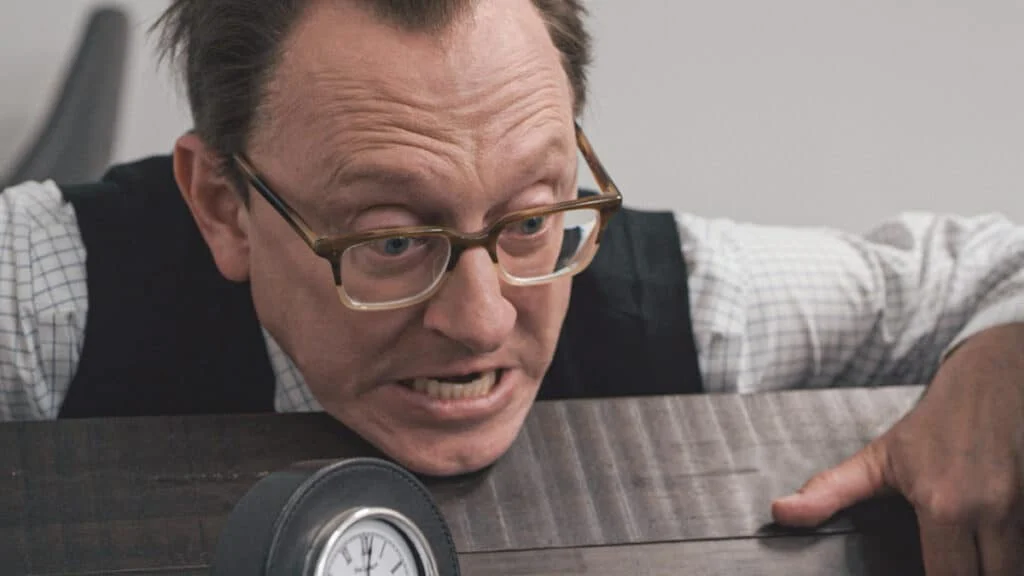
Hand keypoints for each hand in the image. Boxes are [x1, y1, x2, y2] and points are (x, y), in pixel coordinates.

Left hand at [771, 323, 1023, 574]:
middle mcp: (989, 510)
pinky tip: (994, 547)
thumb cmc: (936, 423)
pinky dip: (1015, 552)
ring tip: (969, 555)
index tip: (925, 569)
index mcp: (944, 506)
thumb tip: (781, 513)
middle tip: (947, 561)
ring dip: (995, 565)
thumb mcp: (878, 457)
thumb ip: (829, 491)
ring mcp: (1023, 508)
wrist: (996, 378)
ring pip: (1016, 566)